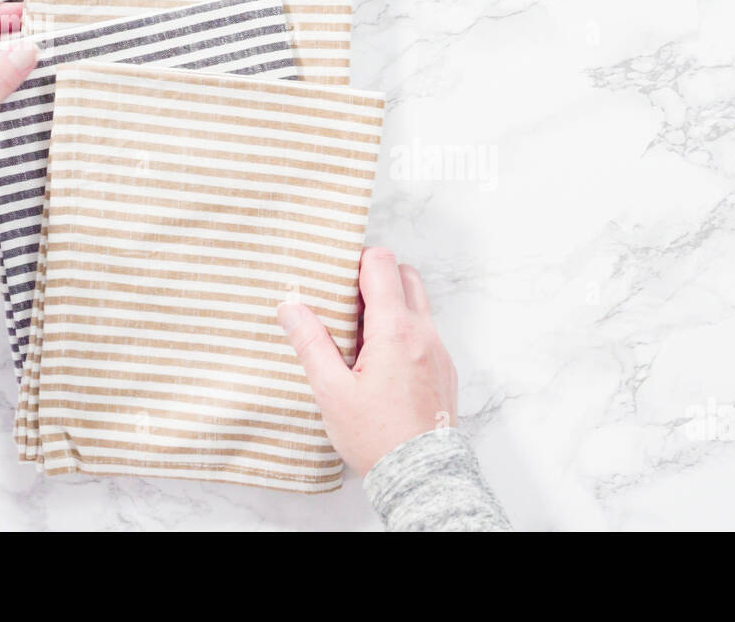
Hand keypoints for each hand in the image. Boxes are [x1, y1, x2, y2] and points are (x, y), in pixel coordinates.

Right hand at [277, 247, 457, 474]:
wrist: (420, 473)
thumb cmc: (376, 436)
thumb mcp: (332, 391)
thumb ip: (311, 344)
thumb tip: (291, 307)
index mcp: (395, 330)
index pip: (382, 265)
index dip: (357, 261)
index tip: (336, 275)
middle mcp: (423, 333)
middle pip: (406, 275)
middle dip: (377, 277)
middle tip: (346, 302)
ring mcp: (438, 350)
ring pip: (418, 303)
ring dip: (391, 304)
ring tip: (359, 335)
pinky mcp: (444, 368)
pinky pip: (425, 332)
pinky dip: (404, 330)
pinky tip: (379, 360)